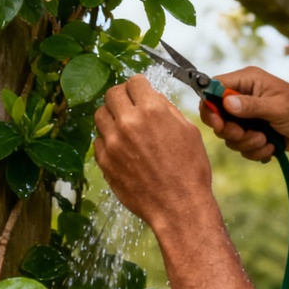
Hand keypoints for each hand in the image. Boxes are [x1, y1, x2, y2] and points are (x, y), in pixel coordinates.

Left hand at [93, 76, 214, 228]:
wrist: (178, 206)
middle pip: (112, 94)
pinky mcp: (105, 161)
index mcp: (152, 111)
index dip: (139, 86)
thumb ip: (167, 110)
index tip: (141, 92)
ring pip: (100, 115)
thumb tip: (152, 98)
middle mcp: (128, 122)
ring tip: (125, 127)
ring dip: (112, 117)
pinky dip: (108, 140)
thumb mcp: (189, 131)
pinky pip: (98, 141)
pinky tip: (123, 149)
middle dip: (122, 97)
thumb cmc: (189, 170)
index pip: (134, 81)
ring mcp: (113, 143)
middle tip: (130, 106)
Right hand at [199, 67, 288, 161]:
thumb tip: (227, 103)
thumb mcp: (278, 108)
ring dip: (246, 143)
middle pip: (217, 114)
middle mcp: (242, 96)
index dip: (210, 105)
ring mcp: (245, 115)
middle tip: (244, 134)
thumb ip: (252, 106)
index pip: (214, 87)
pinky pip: (240, 145)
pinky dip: (254, 150)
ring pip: (228, 134)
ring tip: (265, 141)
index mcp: (247, 81)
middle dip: (230, 130)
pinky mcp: (250, 131)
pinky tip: (270, 147)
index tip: (218, 122)